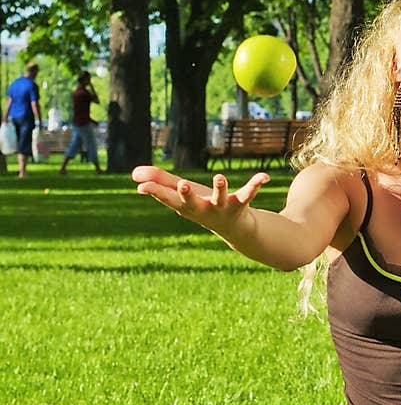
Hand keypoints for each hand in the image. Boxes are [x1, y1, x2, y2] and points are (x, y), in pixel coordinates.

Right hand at [130, 166, 270, 237]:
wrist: (234, 229)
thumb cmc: (203, 207)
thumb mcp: (181, 195)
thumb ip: (159, 182)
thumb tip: (133, 175)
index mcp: (186, 206)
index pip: (168, 198)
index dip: (155, 192)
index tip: (141, 186)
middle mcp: (203, 209)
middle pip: (192, 203)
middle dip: (187, 194)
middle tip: (182, 184)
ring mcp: (222, 207)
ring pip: (221, 198)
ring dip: (221, 188)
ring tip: (220, 177)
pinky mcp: (241, 203)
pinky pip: (249, 193)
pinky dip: (256, 184)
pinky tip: (264, 176)